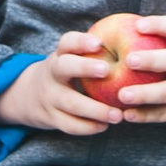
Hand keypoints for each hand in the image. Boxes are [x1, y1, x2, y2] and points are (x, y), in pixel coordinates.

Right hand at [0, 43, 128, 135]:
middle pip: (63, 67)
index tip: (99, 43)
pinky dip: (88, 127)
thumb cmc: (67, 73)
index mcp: (61, 55)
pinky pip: (69, 125)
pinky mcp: (51, 117)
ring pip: (70, 102)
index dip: (82, 41)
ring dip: (95, 110)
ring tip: (118, 115)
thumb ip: (97, 53)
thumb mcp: (72, 59)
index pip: (67, 42)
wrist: (30, 95)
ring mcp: (50, 96)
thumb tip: (136, 38)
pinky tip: (104, 126)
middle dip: (84, 68)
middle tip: (107, 70)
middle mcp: (52, 73)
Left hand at [101, 15, 165, 132]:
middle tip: (129, 60)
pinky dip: (145, 115)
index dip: (158, 25)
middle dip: (153, 60)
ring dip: (145, 94)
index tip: (137, 25)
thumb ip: (152, 43)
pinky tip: (126, 115)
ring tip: (122, 95)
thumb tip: (105, 34)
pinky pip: (164, 114)